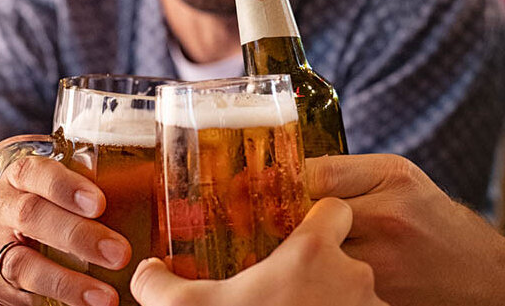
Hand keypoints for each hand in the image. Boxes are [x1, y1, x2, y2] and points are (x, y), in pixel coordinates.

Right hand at [0, 136, 130, 305]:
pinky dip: (41, 305)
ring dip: (65, 283)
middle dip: (76, 236)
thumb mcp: (61, 179)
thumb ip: (97, 181)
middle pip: (32, 217)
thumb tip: (160, 188)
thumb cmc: (46, 197)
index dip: (66, 187)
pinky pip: (8, 299)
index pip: (36, 173)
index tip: (99, 203)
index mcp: (19, 175)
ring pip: (21, 265)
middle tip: (119, 253)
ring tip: (105, 298)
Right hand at [129, 198, 387, 305]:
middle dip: (324, 273)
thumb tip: (145, 271)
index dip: (317, 218)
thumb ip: (161, 285)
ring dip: (338, 304)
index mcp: (312, 253)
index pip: (334, 209)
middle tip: (291, 292)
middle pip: (347, 256)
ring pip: (359, 295)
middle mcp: (353, 277)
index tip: (296, 236)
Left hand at [305, 154, 504, 305]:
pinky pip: (332, 283)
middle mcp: (387, 219)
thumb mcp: (399, 177)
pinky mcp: (378, 297)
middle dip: (294, 220)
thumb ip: (348, 172)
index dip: (288, 183)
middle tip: (287, 222)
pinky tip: (329, 273)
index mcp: (391, 180)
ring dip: (309, 252)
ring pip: (317, 255)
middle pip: (310, 217)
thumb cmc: (434, 220)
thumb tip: (292, 174)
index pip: (313, 175)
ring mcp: (382, 264)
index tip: (276, 189)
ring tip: (313, 250)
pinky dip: (324, 278)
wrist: (481, 274)